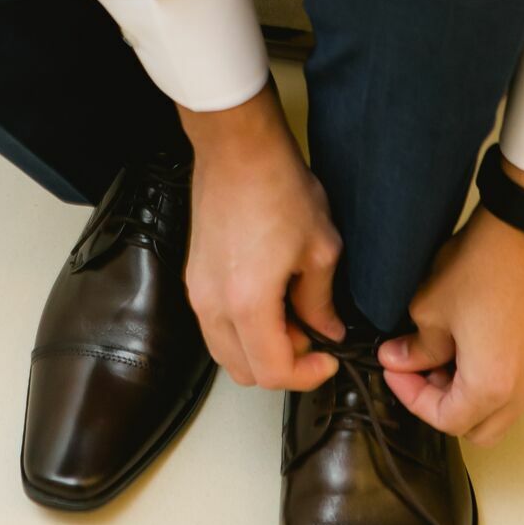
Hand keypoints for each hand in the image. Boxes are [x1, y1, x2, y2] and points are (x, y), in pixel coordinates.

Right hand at [178, 79, 345, 390]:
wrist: (238, 149)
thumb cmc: (279, 188)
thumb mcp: (319, 248)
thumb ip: (321, 301)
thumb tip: (327, 330)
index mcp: (247, 303)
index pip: (273, 372)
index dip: (307, 375)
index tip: (329, 358)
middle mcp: (213, 305)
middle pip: (244, 371)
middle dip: (283, 365)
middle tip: (313, 335)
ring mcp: (197, 291)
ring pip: (225, 351)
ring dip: (260, 349)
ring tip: (291, 314)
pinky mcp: (194, 277)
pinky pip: (214, 325)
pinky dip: (242, 329)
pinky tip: (269, 298)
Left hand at [376, 194, 523, 446]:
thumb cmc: (482, 265)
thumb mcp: (431, 308)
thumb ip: (415, 347)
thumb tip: (400, 360)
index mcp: (492, 386)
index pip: (446, 420)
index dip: (411, 397)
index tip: (395, 369)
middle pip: (478, 427)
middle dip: (443, 405)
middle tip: (419, 368)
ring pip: (502, 410)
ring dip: (469, 393)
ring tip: (444, 352)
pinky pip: (519, 384)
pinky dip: (493, 378)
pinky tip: (471, 341)